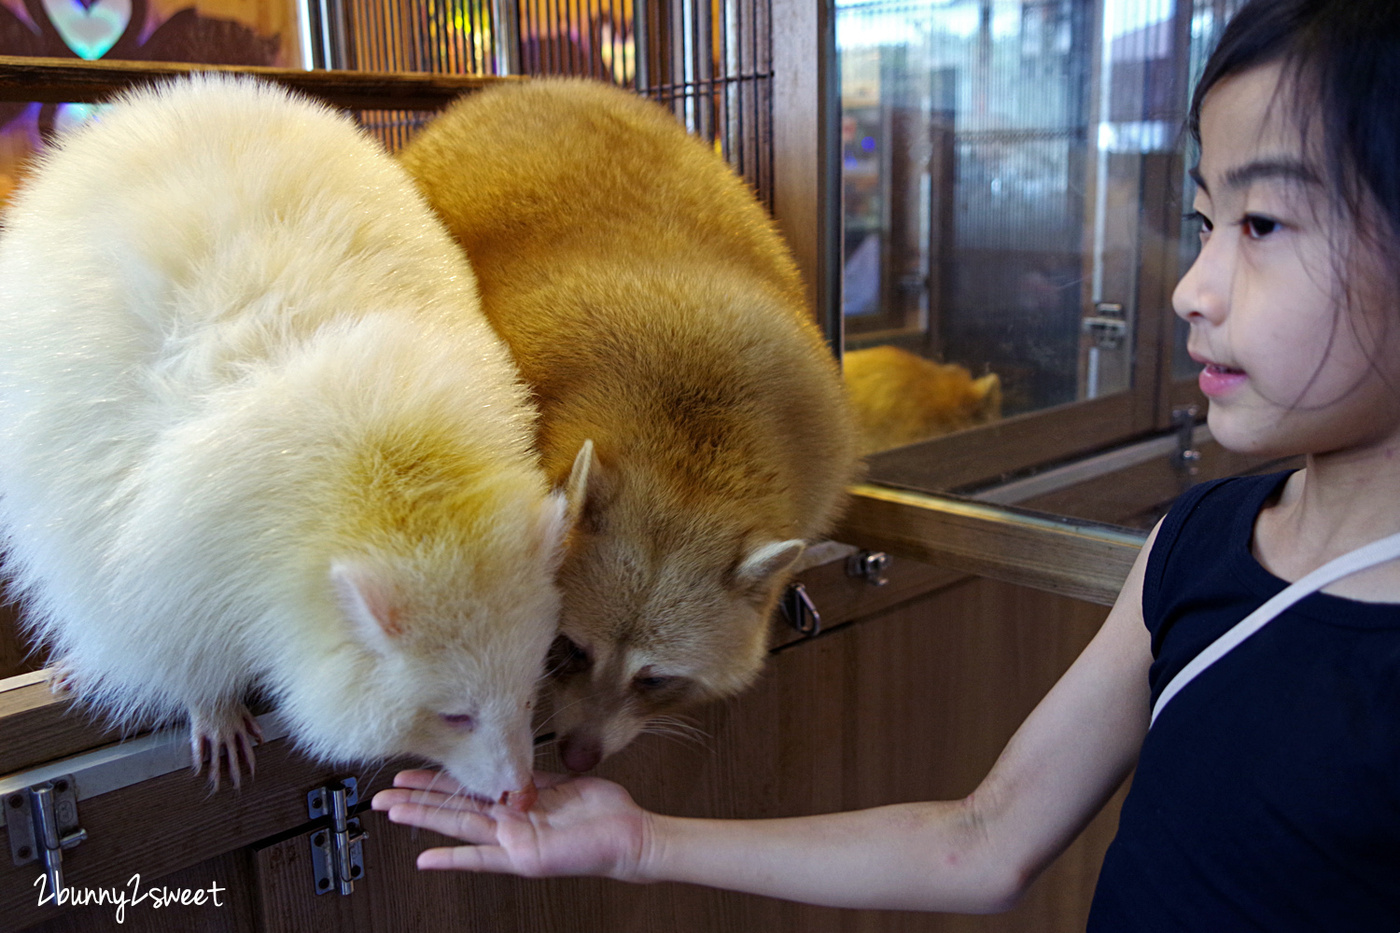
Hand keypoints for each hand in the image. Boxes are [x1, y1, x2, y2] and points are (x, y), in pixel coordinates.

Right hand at [371, 769, 652, 880]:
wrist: (628, 835)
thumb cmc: (602, 812)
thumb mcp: (560, 783)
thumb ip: (530, 776)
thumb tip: (509, 758)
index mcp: (516, 802)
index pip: (467, 790)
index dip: (437, 781)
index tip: (410, 772)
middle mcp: (509, 822)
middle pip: (453, 807)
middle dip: (416, 800)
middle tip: (384, 795)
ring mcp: (513, 840)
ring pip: (459, 825)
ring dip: (424, 818)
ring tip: (393, 812)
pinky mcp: (523, 855)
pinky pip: (482, 858)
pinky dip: (454, 859)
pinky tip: (427, 858)